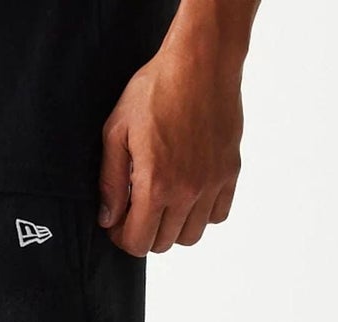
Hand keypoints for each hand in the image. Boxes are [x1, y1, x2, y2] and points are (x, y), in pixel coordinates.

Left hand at [99, 40, 244, 257]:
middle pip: (162, 243)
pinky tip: (188, 194)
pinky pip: (218, 215)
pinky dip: (202, 213)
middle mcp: (187, 191)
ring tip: (162, 202)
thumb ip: (110, 181)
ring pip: (191, 236)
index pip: (137, 242)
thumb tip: (108, 218)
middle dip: (144, 232)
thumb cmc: (157, 89)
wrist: (201, 61)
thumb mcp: (117, 131)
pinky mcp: (229, 173)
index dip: (121, 237)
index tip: (117, 222)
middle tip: (136, 208)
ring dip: (172, 227)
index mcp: (155, 184)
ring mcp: (212, 184)